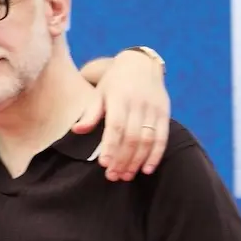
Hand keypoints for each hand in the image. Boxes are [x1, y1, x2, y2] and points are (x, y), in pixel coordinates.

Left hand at [72, 48, 169, 180]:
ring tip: (126, 176)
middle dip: (122, 159)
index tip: (104, 164)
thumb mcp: (99, 93)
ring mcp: (153, 109)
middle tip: (113, 176)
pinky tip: (146, 169)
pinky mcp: (164, 113)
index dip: (111, 147)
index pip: (116, 126)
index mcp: (119, 98)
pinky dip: (155, 155)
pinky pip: (162, 137)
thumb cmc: (114, 83)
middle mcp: (138, 104)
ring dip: (137, 161)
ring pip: (147, 140)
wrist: (140, 64)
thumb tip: (76, 130)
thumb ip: (91, 113)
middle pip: (132, 137)